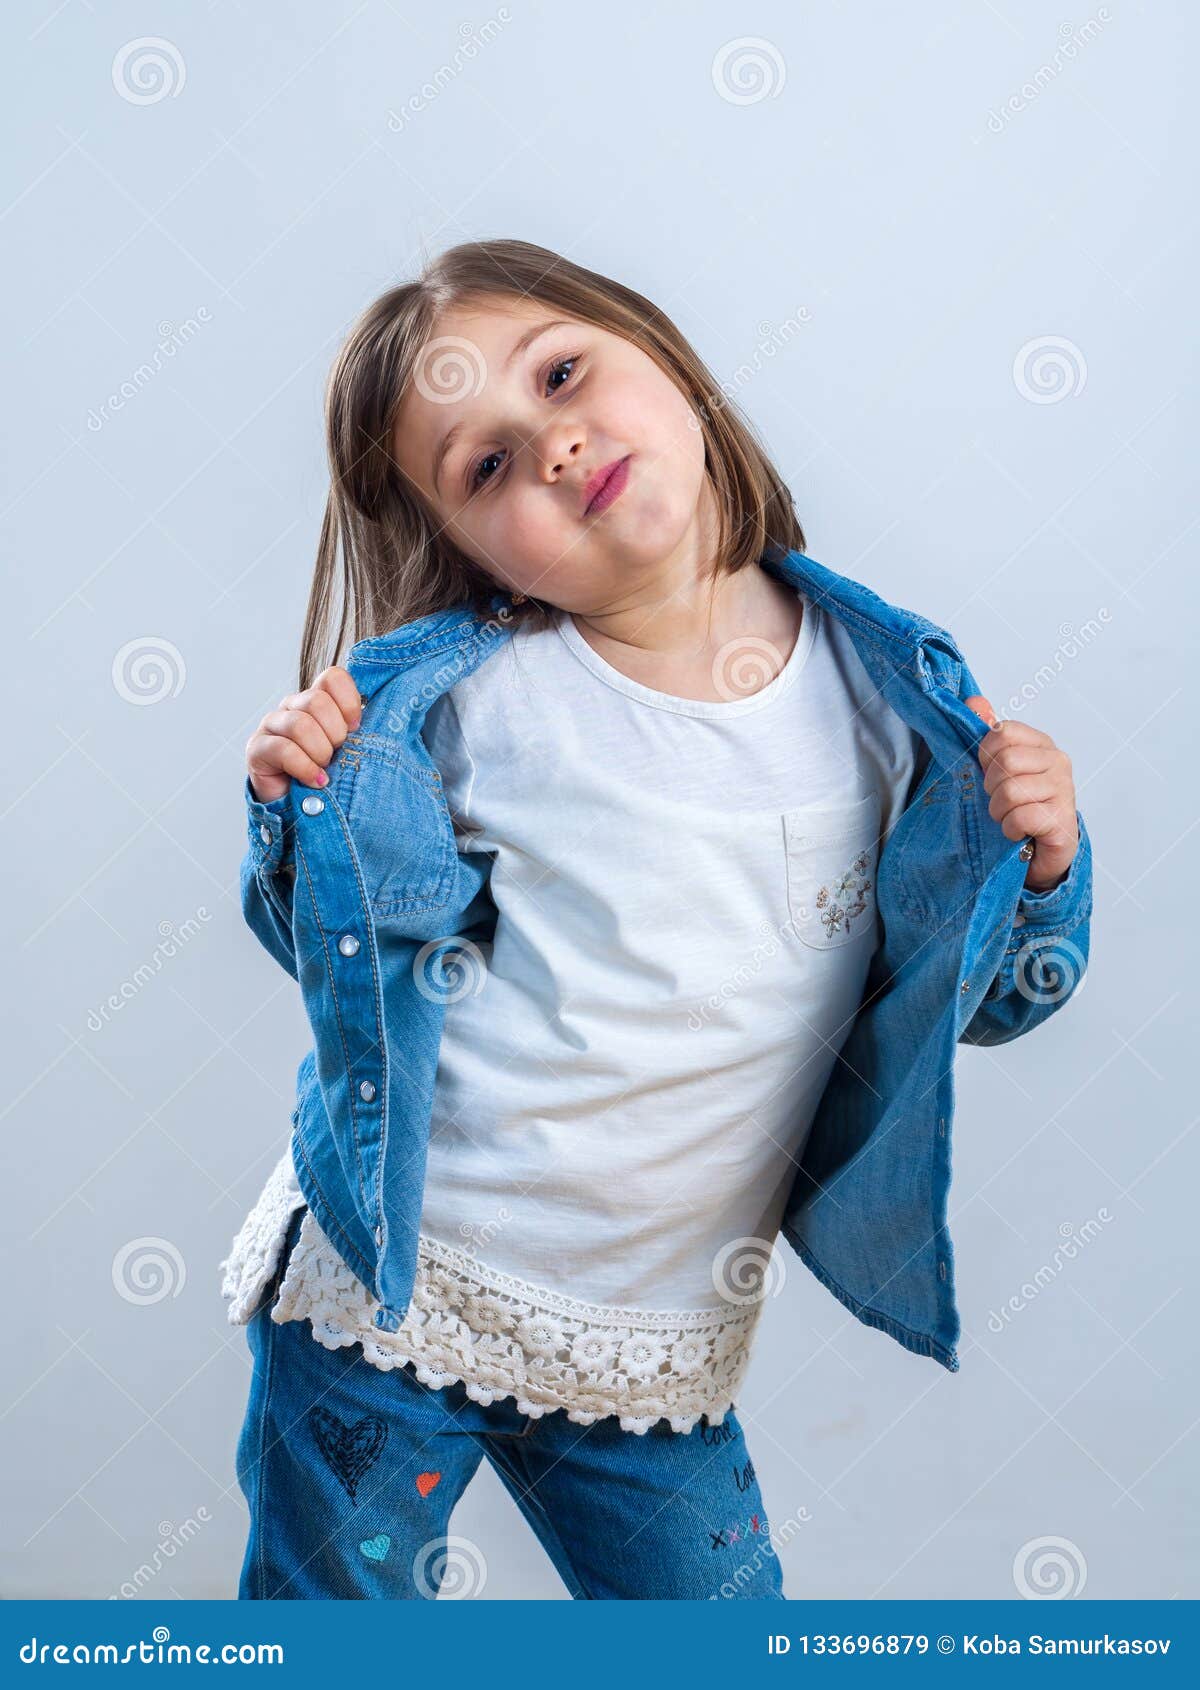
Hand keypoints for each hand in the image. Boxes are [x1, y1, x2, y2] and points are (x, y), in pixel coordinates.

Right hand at [246, 666, 361, 803]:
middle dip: (335, 734)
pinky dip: (305, 768)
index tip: (356, 728)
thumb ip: (368, 731)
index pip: (333, 677)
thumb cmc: (334, 776)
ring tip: (325, 770)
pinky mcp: (257, 748)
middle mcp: (292, 706)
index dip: (349, 702)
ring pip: (300, 724)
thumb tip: (401, 719)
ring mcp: (272, 724)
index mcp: (318, 700)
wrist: (303, 810)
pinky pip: (283, 749)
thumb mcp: (355, 750)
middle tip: (337, 755)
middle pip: (317, 701)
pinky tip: (316, 781)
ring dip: (319, 753)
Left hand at [963, 696, 1079, 891]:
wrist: (1038, 851)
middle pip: (1005, 761)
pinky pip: (1020, 817)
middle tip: (999, 800)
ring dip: (998, 811)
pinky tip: (1018, 832)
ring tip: (1008, 817)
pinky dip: (1009, 829)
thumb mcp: (997, 768)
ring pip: (1010, 791)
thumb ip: (987, 734)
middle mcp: (1057, 762)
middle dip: (990, 787)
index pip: (1002, 731)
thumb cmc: (1018, 806)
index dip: (985, 755)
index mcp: (1041, 744)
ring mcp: (1064, 790)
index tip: (989, 772)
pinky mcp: (1062, 820)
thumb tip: (974, 700)